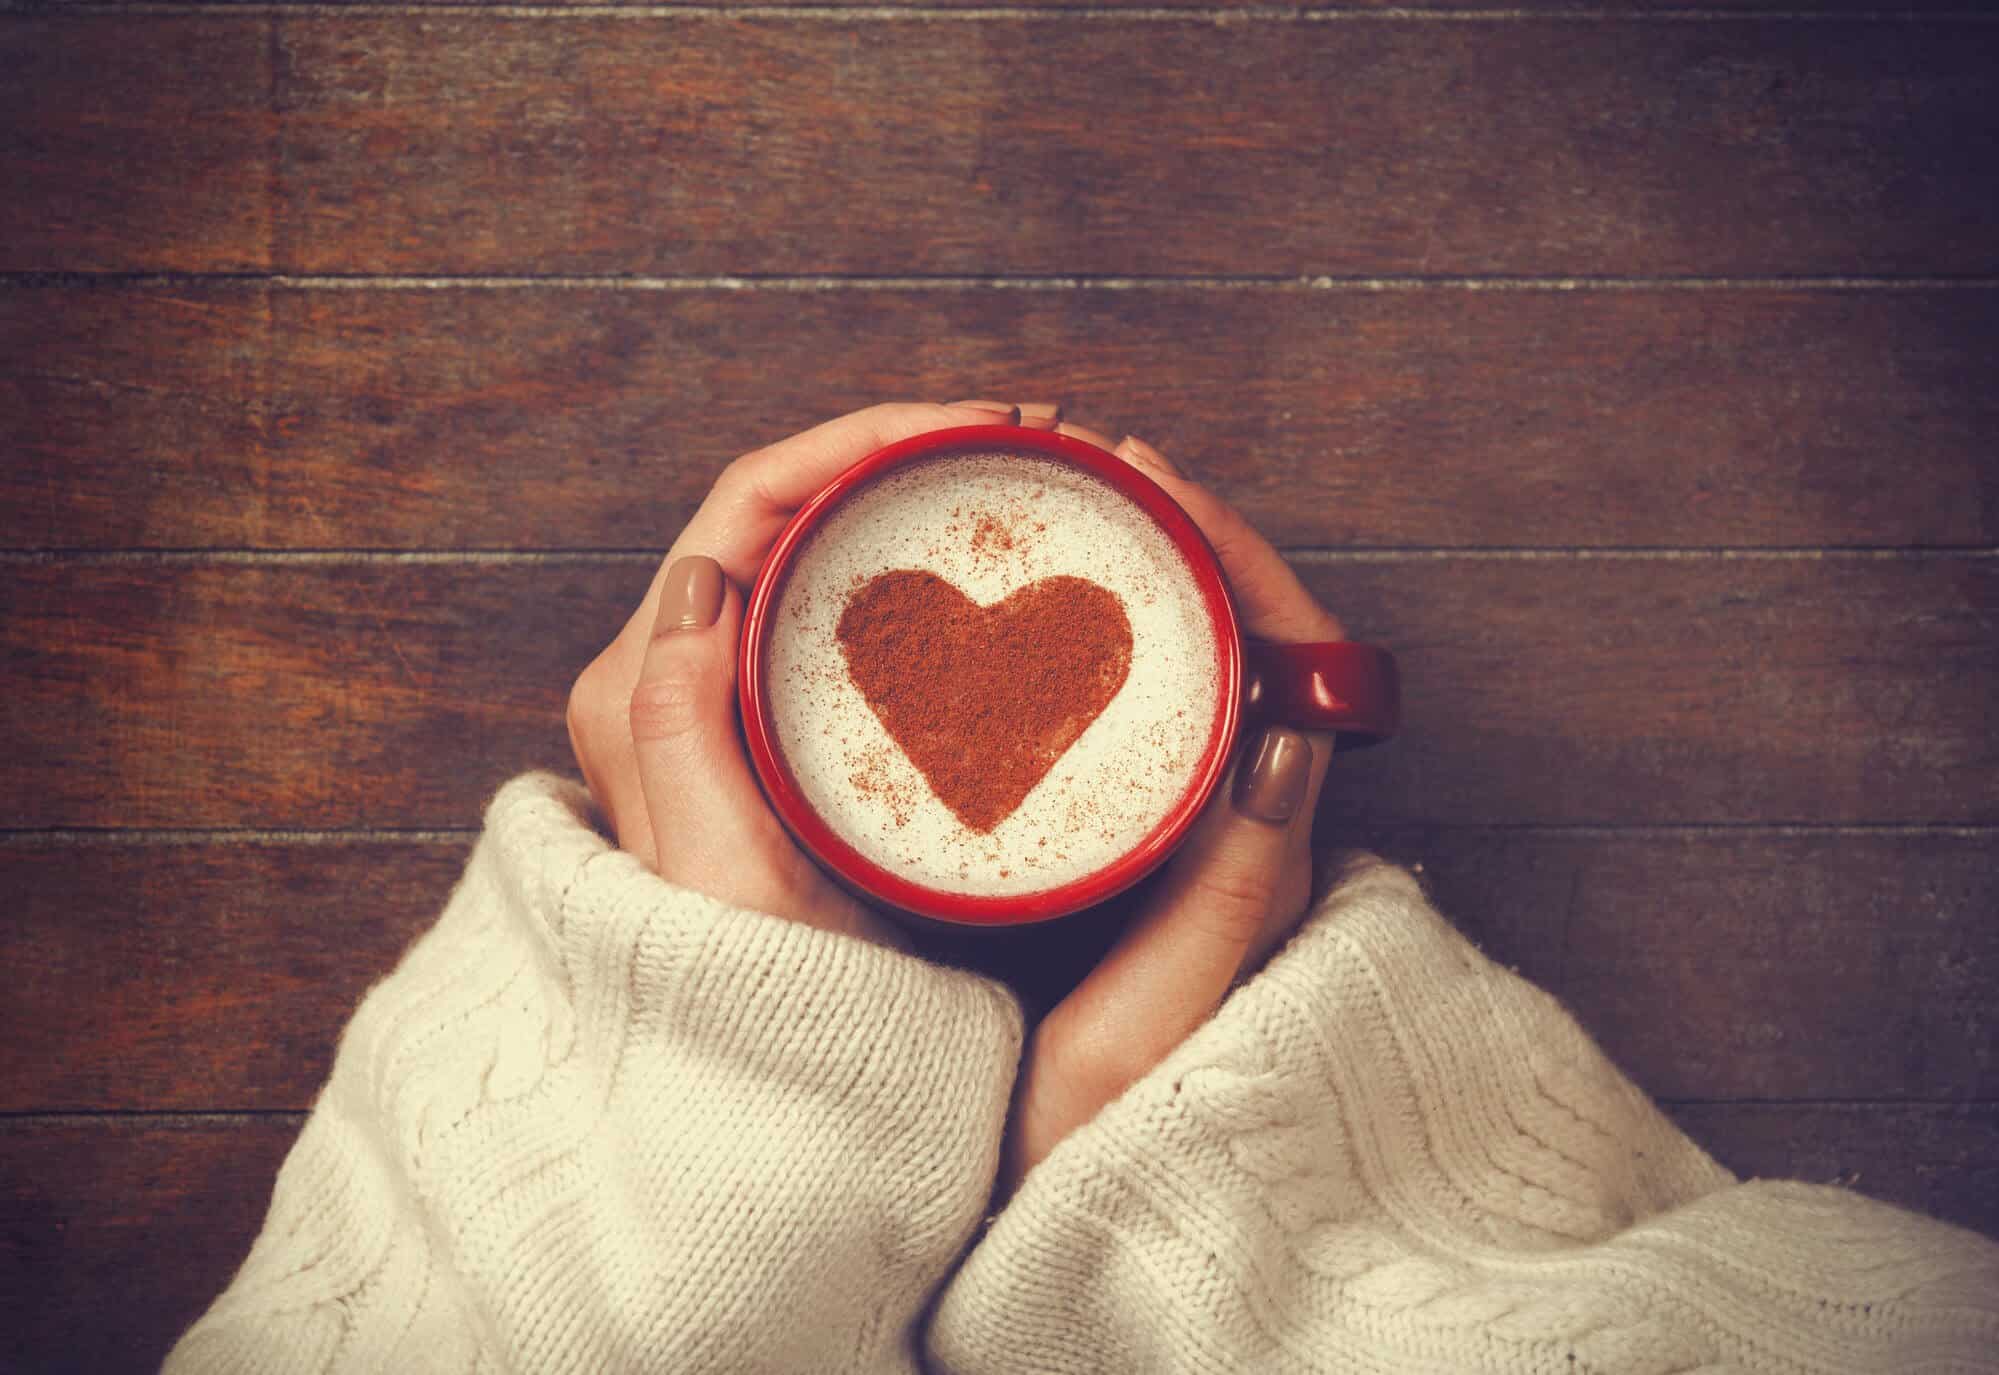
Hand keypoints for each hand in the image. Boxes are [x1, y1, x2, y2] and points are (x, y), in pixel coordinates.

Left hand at [564, 400, 1029, 946]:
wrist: (786, 1092)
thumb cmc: (762, 995)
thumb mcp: (720, 872)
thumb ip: (678, 723)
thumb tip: (701, 572)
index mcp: (643, 687)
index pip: (749, 507)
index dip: (862, 441)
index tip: (976, 430)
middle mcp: (671, 679)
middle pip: (785, 511)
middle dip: (901, 453)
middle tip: (1026, 443)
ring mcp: (726, 702)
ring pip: (815, 553)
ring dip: (910, 501)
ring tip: (1020, 481)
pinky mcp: (779, 733)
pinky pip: (838, 612)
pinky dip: (911, 567)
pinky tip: (985, 566)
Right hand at [992, 416, 1345, 1194]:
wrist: (1095, 1240)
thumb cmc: (1117, 1143)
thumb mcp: (1162, 1017)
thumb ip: (1231, 887)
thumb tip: (1288, 735)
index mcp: (1272, 849)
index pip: (1286, 654)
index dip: (1223, 550)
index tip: (1147, 483)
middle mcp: (1245, 829)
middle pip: (1233, 640)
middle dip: (1171, 540)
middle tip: (1082, 473)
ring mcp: (1189, 840)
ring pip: (1177, 672)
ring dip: (1129, 585)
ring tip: (1054, 520)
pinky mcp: (1133, 860)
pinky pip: (1128, 722)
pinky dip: (1082, 655)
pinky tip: (1015, 634)